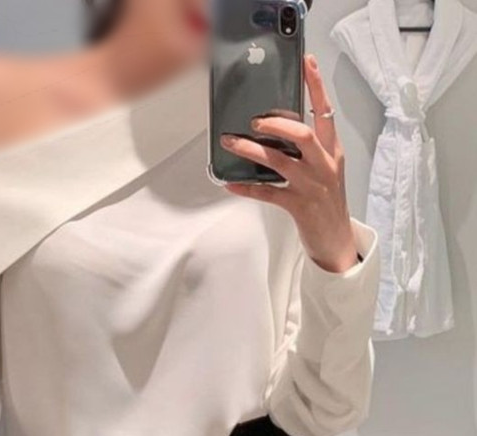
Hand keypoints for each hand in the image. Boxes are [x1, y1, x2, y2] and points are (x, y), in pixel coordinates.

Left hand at [220, 54, 358, 273]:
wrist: (336, 239)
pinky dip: (247, 187)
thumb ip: (309, 149)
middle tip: (256, 120)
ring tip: (231, 143)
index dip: (316, 87)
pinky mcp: (298, 206)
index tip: (306, 64)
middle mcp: (323, 166)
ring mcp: (311, 186)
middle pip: (304, 134)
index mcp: (331, 152)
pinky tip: (231, 183)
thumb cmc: (326, 201)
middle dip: (278, 124)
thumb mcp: (325, 169)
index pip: (326, 113)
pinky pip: (267, 193)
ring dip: (252, 150)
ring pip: (280, 161)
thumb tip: (276, 131)